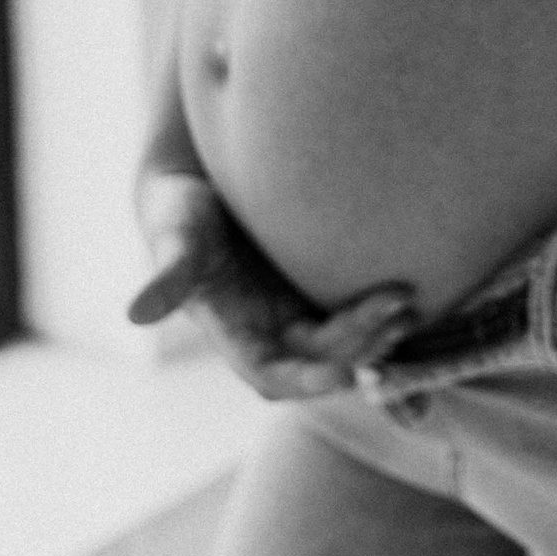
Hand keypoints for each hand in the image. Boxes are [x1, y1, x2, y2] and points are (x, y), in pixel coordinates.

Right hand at [126, 166, 419, 399]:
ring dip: (380, 333)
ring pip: (348, 341)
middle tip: (396, 310)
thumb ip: (167, 271)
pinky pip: (360, 312)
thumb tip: (134, 313)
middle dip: (360, 345)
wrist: (202, 176)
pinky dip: (388, 315)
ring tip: (411, 303)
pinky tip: (422, 295)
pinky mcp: (323, 285)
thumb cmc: (180, 208)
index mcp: (236, 333)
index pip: (274, 375)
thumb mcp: (174, 233)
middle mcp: (273, 332)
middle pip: (322, 357)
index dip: (308, 379)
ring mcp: (300, 311)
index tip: (343, 373)